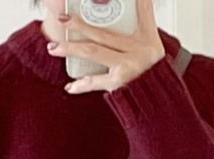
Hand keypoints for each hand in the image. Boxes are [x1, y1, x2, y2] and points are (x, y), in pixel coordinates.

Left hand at [48, 1, 165, 94]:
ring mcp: (124, 70)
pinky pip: (95, 83)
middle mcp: (133, 54)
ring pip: (94, 54)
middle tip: (62, 18)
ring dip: (72, 50)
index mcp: (141, 39)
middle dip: (79, 26)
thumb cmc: (153, 65)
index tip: (83, 4)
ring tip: (54, 48)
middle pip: (101, 35)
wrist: (159, 95)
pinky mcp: (117, 86)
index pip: (129, 15)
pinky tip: (70, 86)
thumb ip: (145, 11)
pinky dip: (81, 85)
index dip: (117, 6)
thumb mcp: (152, 36)